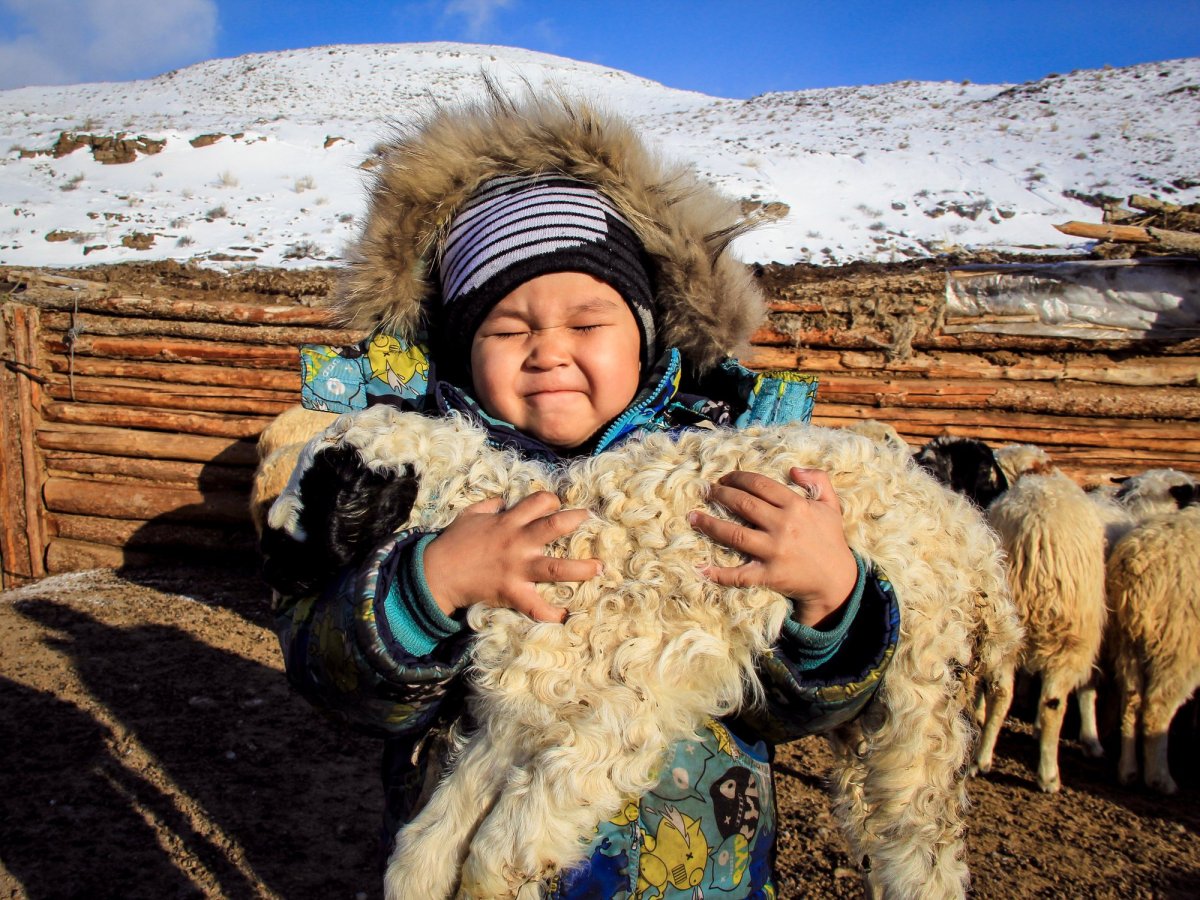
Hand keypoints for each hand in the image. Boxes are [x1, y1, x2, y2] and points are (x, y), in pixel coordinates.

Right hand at [423, 491, 601, 622]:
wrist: (437, 573)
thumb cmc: (452, 543)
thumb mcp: (469, 515)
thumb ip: (488, 505)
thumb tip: (502, 500)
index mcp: (507, 521)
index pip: (537, 502)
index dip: (551, 500)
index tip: (558, 504)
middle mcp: (516, 542)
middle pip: (553, 527)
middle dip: (575, 521)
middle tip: (591, 519)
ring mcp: (516, 568)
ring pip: (555, 567)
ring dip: (580, 568)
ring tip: (599, 568)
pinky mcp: (511, 591)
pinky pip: (534, 605)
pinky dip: (550, 613)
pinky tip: (564, 616)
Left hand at [688, 468, 857, 626]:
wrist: (836, 579)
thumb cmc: (830, 539)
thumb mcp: (831, 505)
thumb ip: (818, 480)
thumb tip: (793, 469)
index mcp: (796, 506)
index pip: (760, 485)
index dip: (738, 478)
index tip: (724, 478)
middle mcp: (783, 526)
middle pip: (743, 505)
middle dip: (720, 495)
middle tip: (705, 491)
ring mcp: (774, 552)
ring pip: (734, 534)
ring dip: (710, 524)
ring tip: (692, 517)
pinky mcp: (769, 575)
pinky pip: (739, 575)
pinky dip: (718, 573)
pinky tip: (700, 567)